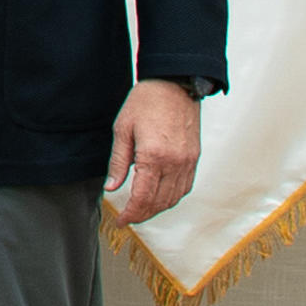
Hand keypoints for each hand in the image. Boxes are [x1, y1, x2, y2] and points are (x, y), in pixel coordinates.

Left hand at [104, 79, 201, 224]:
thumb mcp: (122, 129)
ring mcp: (187, 162)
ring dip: (157, 209)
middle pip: (159, 203)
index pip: (143, 198)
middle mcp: (174, 163)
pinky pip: (184, 187)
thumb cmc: (146, 101)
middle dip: (142, 215)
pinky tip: (160, 196)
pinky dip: (172, 197)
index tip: (121, 221)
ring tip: (141, 210)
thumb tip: (111, 187)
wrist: (175, 84)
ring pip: (174, 198)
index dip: (131, 214)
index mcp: (153, 157)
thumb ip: (118, 161)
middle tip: (128, 218)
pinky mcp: (194, 158)